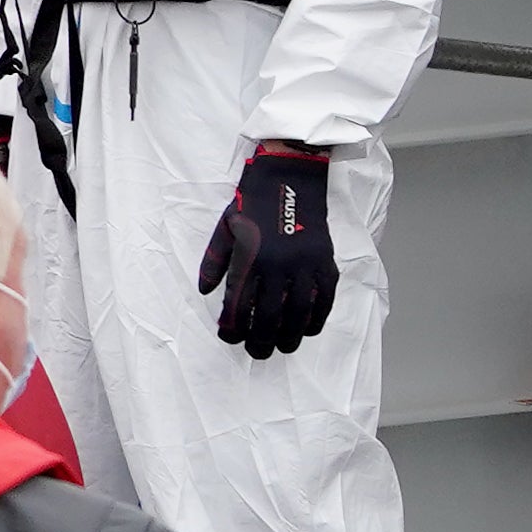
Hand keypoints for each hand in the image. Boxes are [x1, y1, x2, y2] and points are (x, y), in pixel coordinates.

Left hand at [193, 144, 335, 358]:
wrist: (290, 177)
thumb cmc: (252, 204)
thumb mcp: (224, 230)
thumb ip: (214, 263)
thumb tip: (205, 293)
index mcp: (249, 259)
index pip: (239, 307)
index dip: (233, 329)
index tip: (229, 338)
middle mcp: (278, 266)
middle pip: (271, 317)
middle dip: (262, 341)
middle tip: (257, 353)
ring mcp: (306, 265)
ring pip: (300, 314)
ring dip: (290, 337)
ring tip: (282, 348)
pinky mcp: (326, 262)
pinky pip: (324, 300)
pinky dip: (316, 319)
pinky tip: (306, 330)